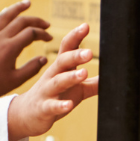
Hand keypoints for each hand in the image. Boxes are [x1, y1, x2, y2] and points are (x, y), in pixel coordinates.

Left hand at [0, 0, 52, 95]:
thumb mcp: (15, 80)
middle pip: (21, 22)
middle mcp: (0, 38)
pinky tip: (7, 11)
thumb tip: (44, 58)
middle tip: (46, 24)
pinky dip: (2, 14)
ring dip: (18, 8)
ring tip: (27, 3)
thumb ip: (31, 69)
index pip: (30, 33)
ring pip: (5, 16)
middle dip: (36, 21)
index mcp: (10, 48)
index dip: (42, 34)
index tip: (49, 38)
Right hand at [5, 24, 97, 140]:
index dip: (76, 36)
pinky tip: (69, 105)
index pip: (67, 48)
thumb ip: (92, 84)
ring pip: (58, 82)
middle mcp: (52, 76)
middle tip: (89, 52)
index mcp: (61, 68)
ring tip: (84, 73)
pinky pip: (52, 106)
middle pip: (62, 61)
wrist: (27, 115)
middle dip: (75, 55)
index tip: (86, 26)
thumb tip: (112, 77)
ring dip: (70, 77)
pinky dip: (60, 106)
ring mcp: (47, 92)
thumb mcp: (76, 90)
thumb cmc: (54, 97)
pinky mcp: (44, 108)